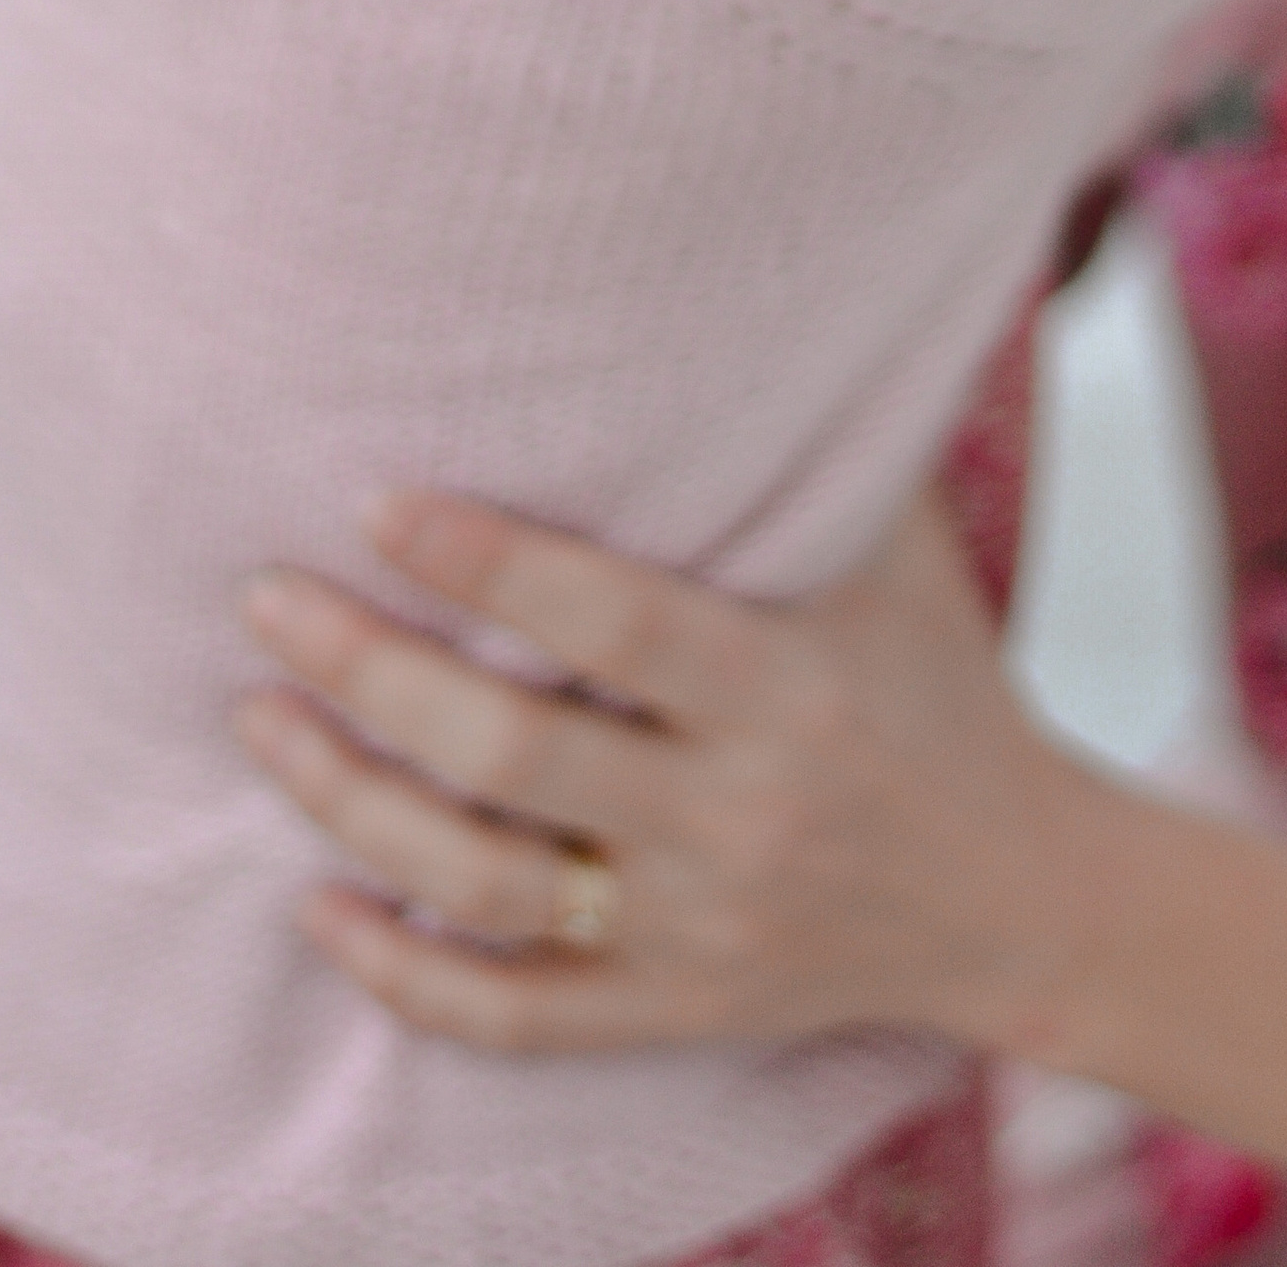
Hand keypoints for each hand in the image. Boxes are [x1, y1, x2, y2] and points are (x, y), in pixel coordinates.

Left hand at [237, 492, 1286, 1266]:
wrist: (1024, 895)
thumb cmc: (941, 680)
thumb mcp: (902, 550)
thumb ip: (812, 442)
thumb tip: (728, 269)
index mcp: (791, 684)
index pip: (615, 623)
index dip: (487, 566)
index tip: (375, 501)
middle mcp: (739, 813)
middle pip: (516, 756)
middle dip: (371, 675)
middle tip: (267, 599)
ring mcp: (700, 929)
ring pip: (484, 885)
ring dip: (349, 806)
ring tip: (262, 718)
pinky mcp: (676, 1013)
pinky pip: (511, 1017)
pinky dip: (400, 975)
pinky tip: (317, 905)